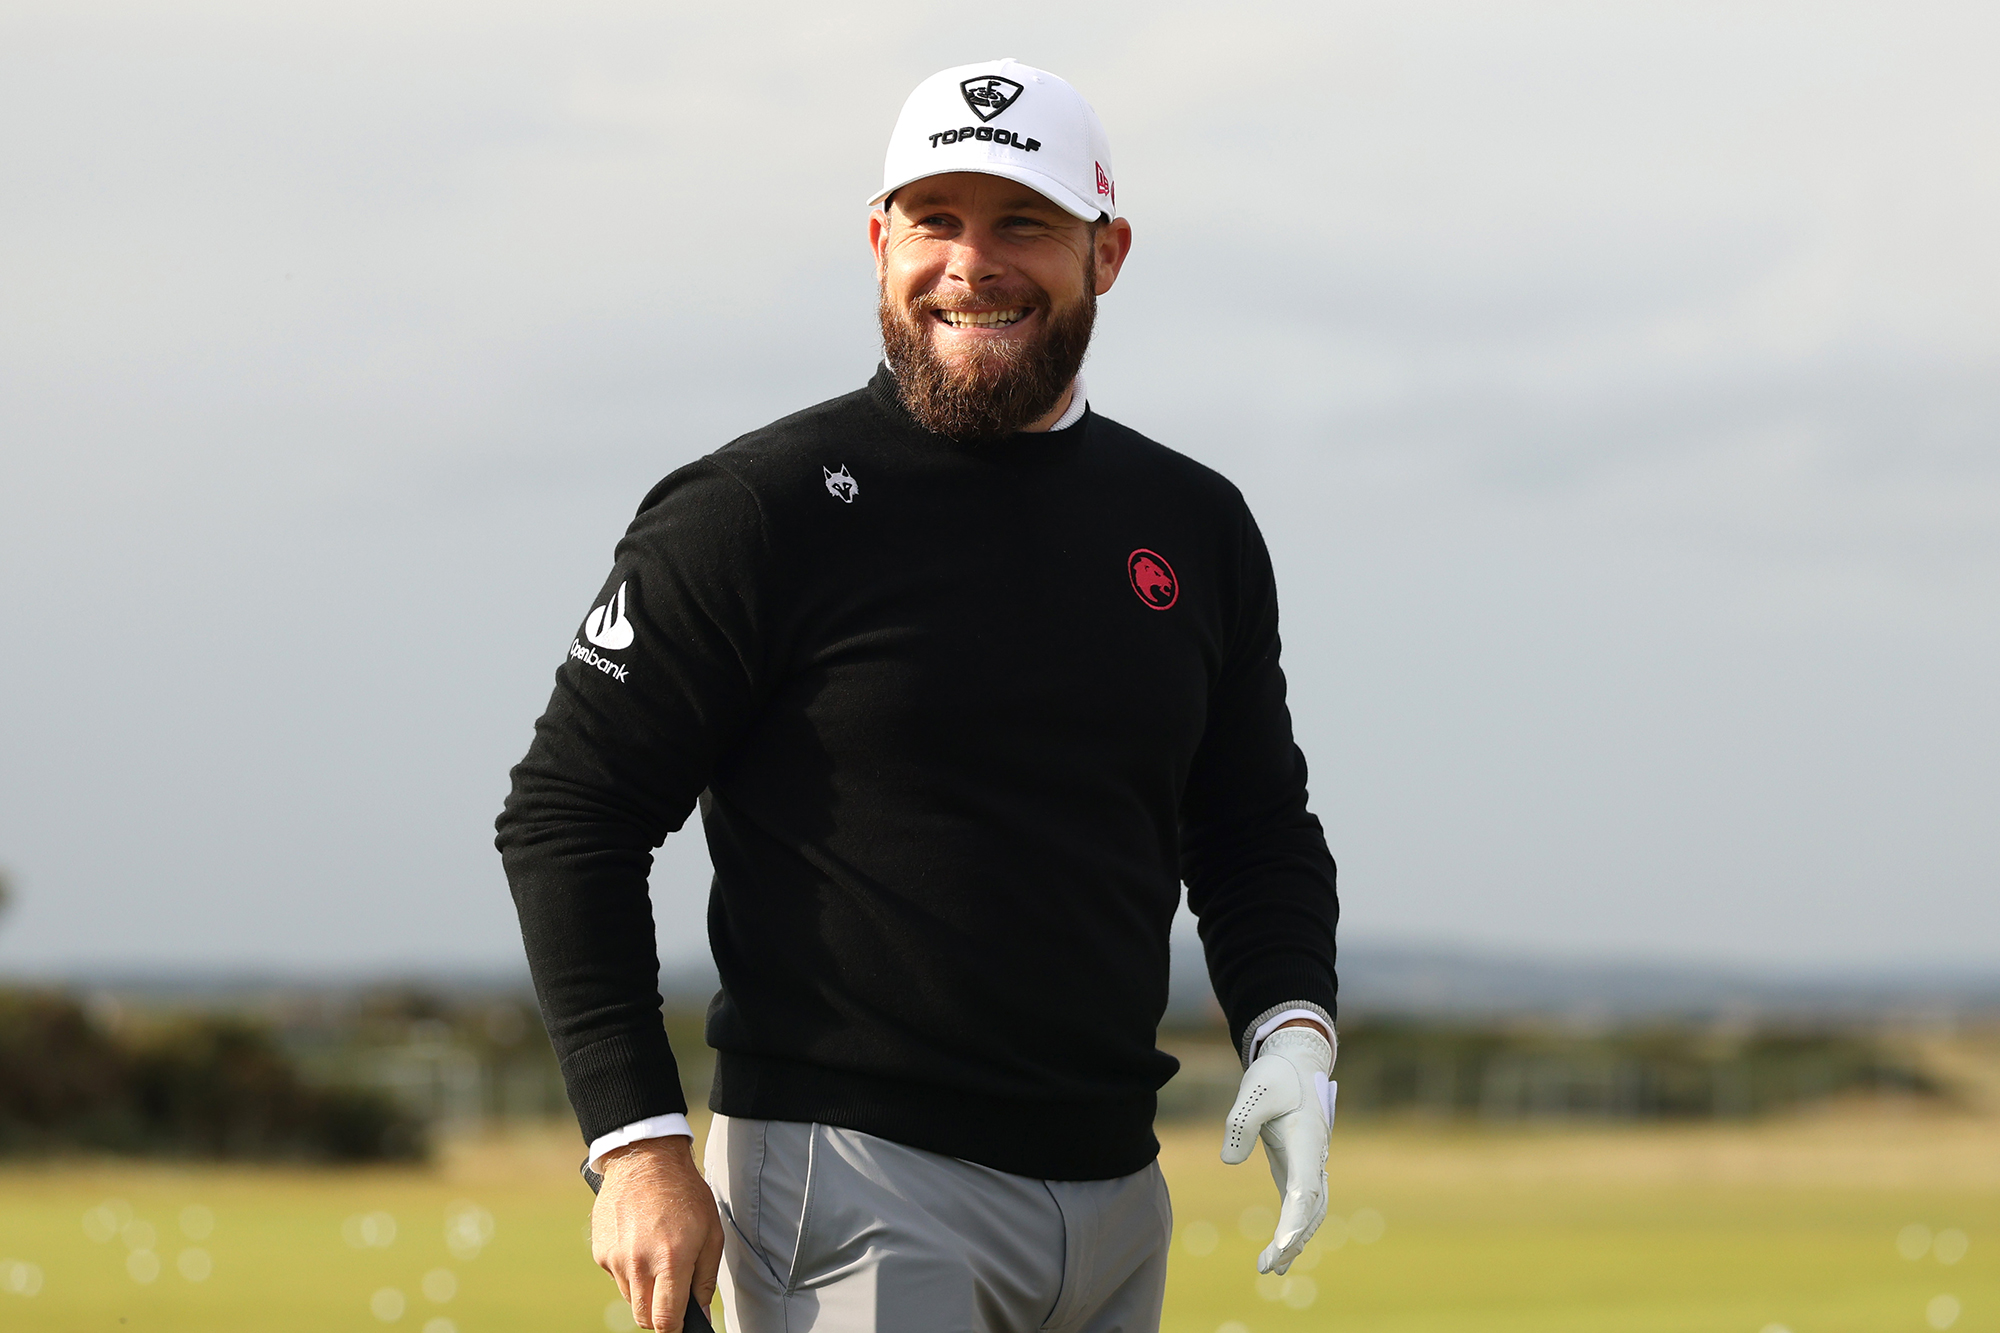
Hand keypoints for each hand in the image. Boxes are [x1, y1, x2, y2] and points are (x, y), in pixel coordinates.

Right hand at [591, 1136, 723, 1331]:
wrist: (646, 1159)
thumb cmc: (684, 1193)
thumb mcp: (711, 1233)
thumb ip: (705, 1279)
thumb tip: (700, 1314)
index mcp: (670, 1260)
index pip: (665, 1320)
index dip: (675, 1328)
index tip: (681, 1324)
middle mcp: (638, 1263)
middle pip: (643, 1316)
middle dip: (659, 1313)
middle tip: (672, 1293)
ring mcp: (615, 1258)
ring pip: (630, 1297)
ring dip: (644, 1289)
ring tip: (657, 1256)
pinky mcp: (600, 1251)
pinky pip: (616, 1276)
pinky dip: (628, 1269)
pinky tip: (640, 1243)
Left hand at [1220, 1024, 1331, 1274]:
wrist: (1296, 1062)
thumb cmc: (1276, 1075)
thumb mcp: (1254, 1090)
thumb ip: (1241, 1122)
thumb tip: (1229, 1160)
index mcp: (1306, 1140)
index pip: (1305, 1188)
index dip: (1296, 1219)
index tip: (1282, 1244)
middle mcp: (1314, 1157)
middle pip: (1310, 1208)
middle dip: (1293, 1239)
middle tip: (1268, 1266)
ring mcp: (1309, 1164)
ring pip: (1311, 1211)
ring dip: (1295, 1240)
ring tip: (1271, 1268)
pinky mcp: (1298, 1166)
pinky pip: (1302, 1205)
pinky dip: (1294, 1228)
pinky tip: (1280, 1251)